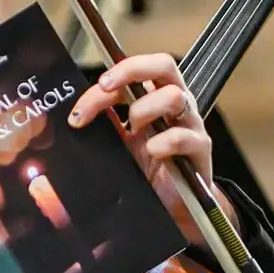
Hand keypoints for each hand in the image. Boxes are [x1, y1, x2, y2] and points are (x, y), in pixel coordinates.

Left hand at [66, 53, 233, 247]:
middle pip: (164, 65)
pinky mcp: (200, 150)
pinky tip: (153, 151)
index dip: (108, 80)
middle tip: (106, 87)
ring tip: (134, 131)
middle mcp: (174, 105)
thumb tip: (74, 116)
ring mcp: (190, 125)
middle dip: (131, 70)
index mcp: (153, 98)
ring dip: (145, 109)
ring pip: (175, 95)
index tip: (82, 108)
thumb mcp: (118, 143)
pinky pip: (185, 136)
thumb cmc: (145, 171)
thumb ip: (103, 125)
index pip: (135, 71)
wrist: (170, 207)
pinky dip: (165, 141)